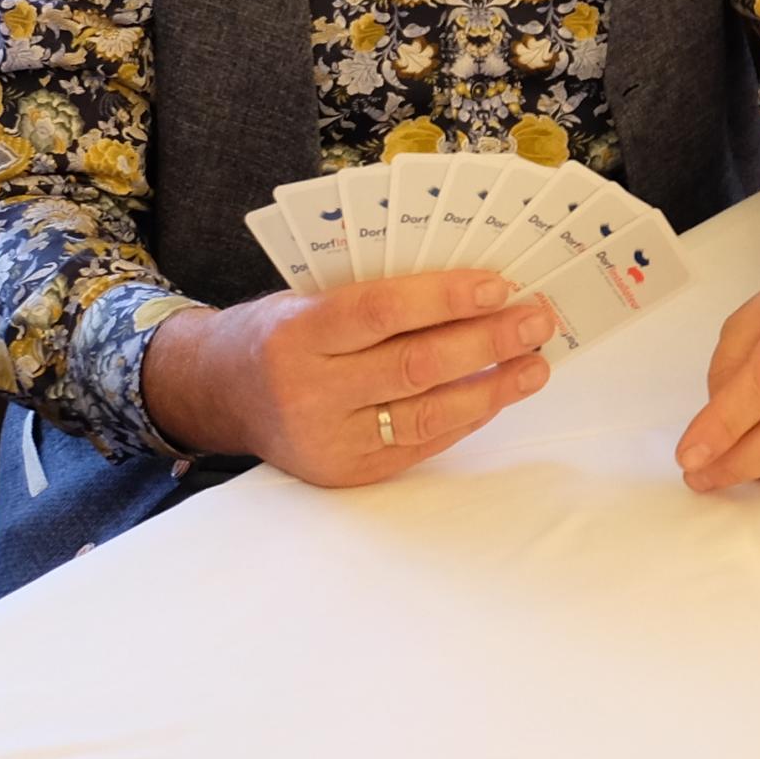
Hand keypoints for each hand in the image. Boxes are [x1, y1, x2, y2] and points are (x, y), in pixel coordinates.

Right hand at [138, 269, 560, 486]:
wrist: (222, 395)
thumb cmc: (280, 334)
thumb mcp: (309, 299)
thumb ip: (375, 296)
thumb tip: (473, 288)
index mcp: (298, 333)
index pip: (382, 311)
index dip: (445, 297)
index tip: (499, 285)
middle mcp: (310, 391)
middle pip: (415, 366)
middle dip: (487, 341)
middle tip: (536, 319)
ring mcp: (329, 440)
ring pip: (427, 414)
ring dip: (493, 388)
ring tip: (534, 363)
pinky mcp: (348, 473)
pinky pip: (421, 443)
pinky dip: (466, 417)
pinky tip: (497, 394)